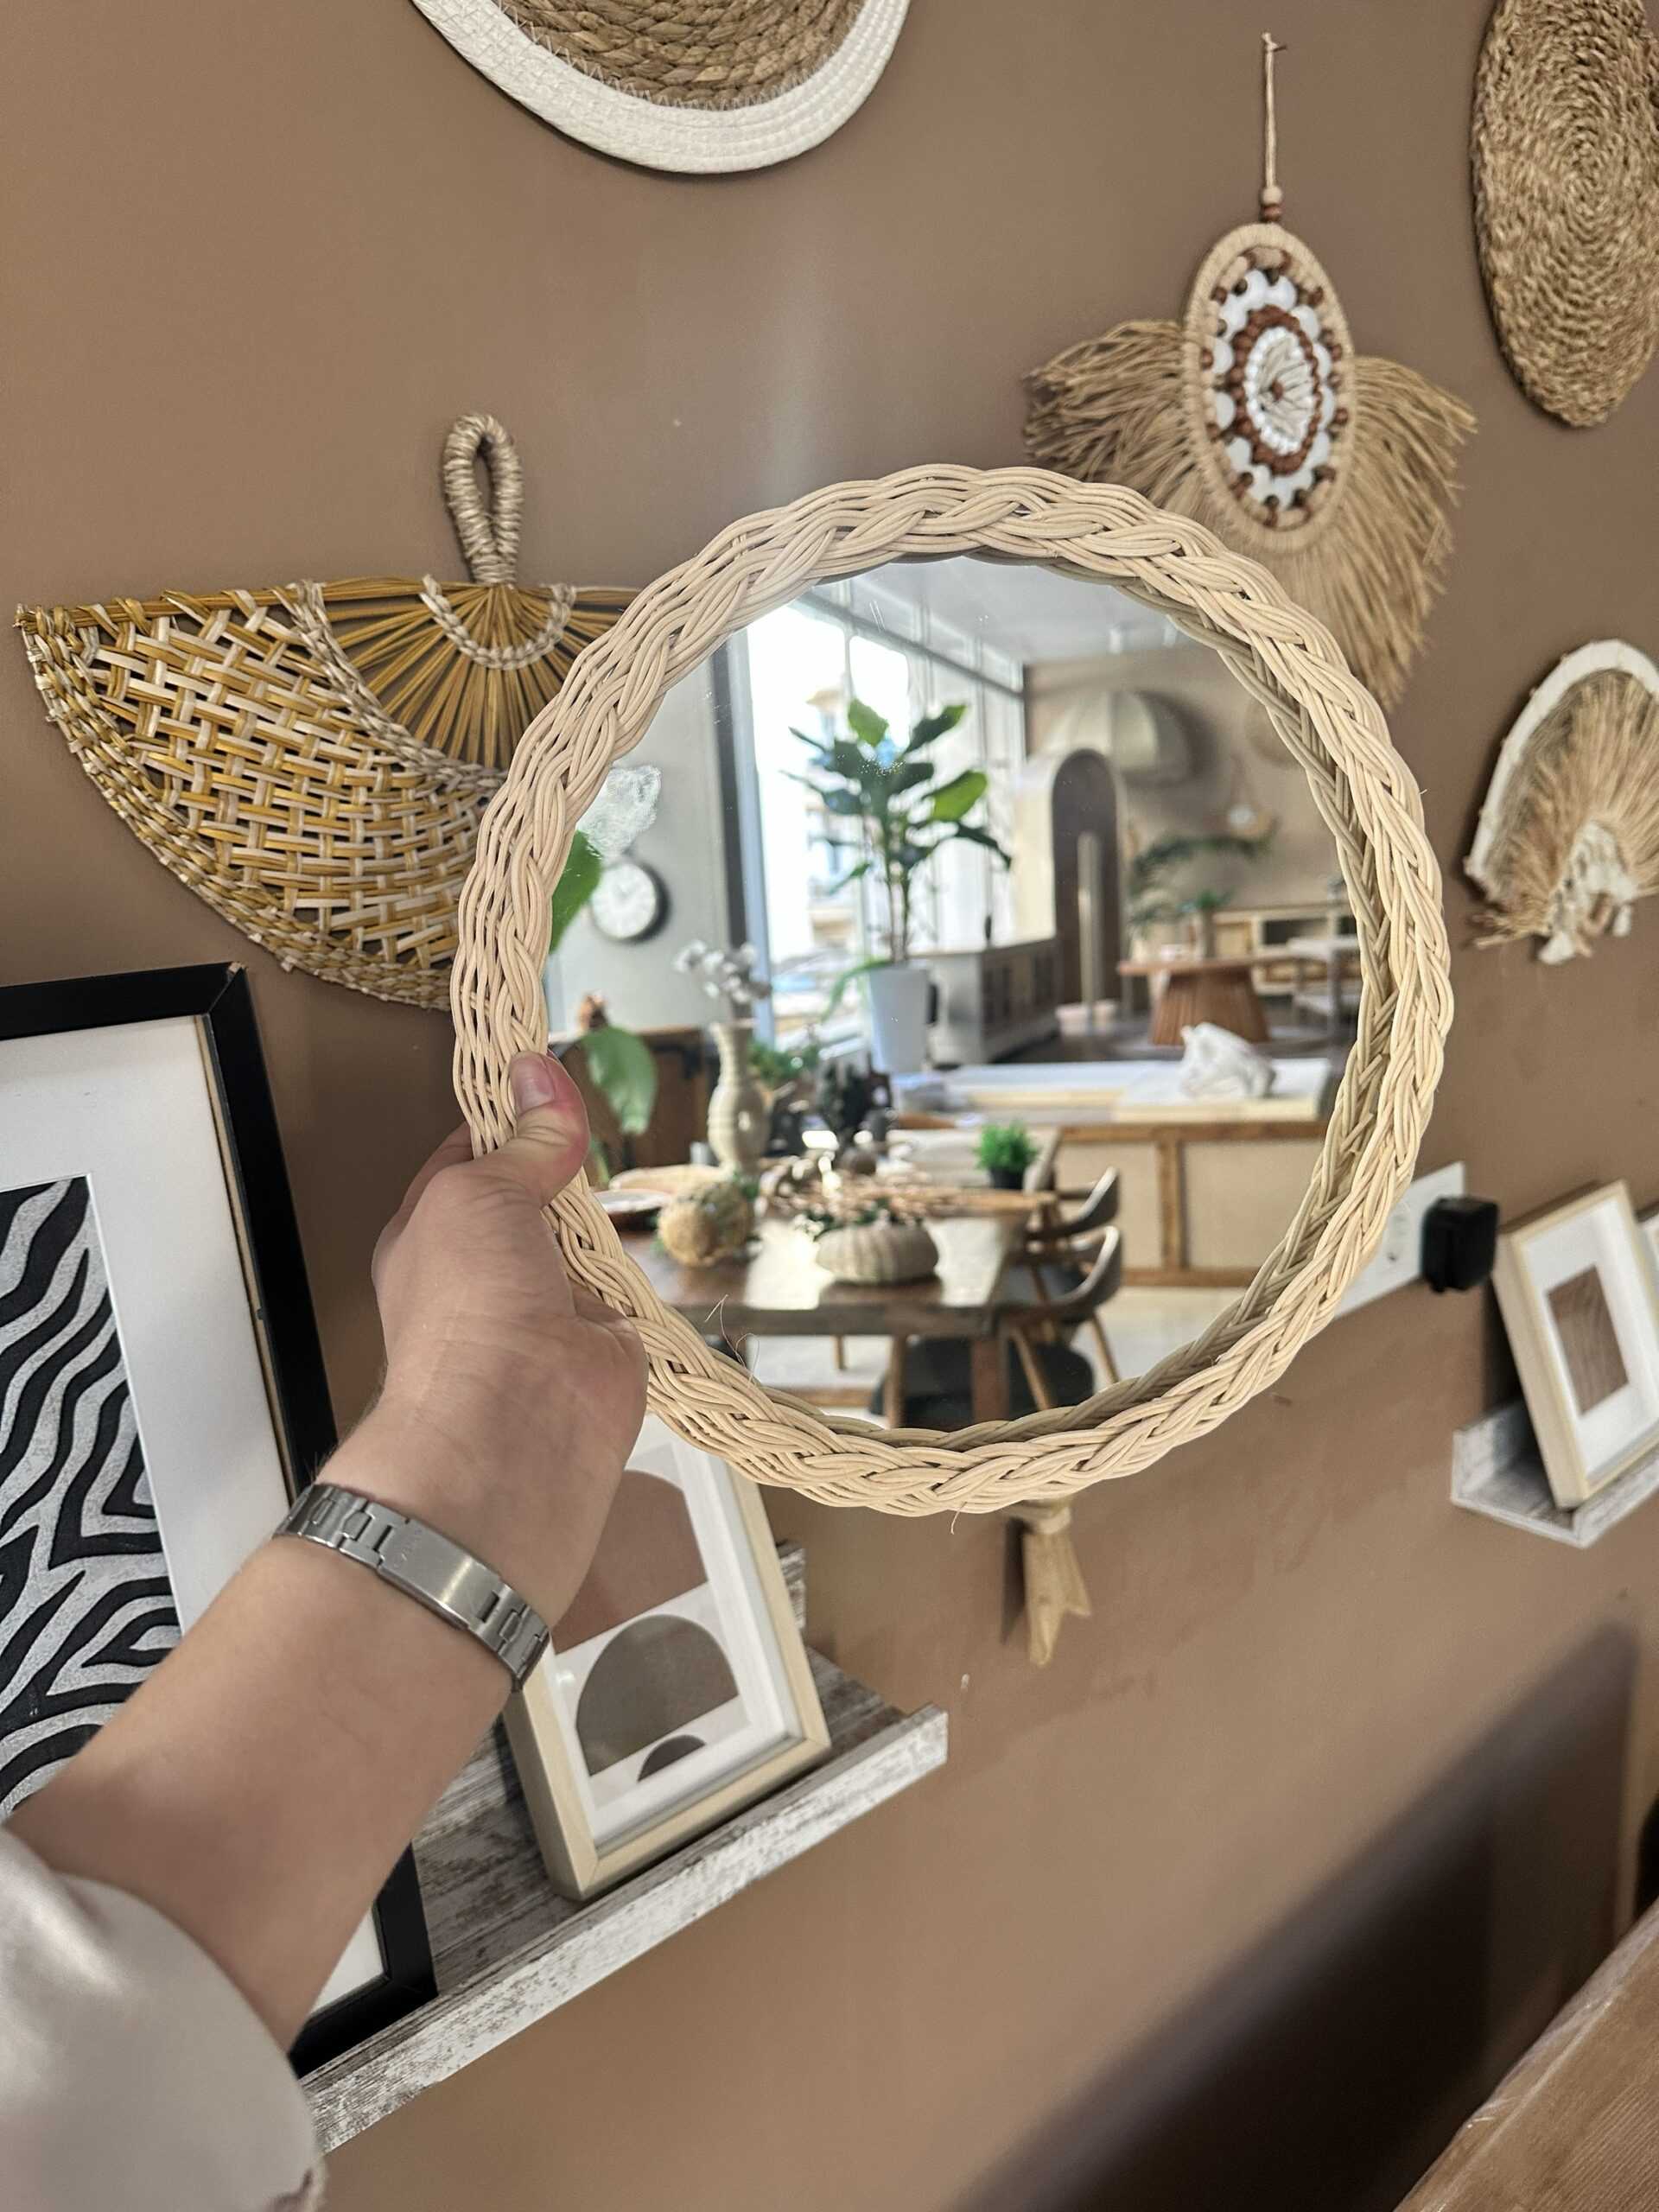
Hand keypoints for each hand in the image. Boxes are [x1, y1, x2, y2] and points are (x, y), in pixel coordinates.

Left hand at [363, 1051, 645, 1626]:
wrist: (516, 1424)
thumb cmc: (466, 1308)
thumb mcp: (479, 1193)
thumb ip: (520, 1142)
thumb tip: (537, 1075)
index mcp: (430, 1231)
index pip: (469, 1155)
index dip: (506, 1116)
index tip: (542, 1075)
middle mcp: (481, 1269)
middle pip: (530, 1193)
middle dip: (559, 1164)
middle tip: (589, 1119)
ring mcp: (541, 1304)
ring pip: (578, 1238)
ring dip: (599, 1216)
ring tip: (618, 1174)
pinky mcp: (597, 1336)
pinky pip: (621, 1286)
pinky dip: (636, 1268)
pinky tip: (649, 1237)